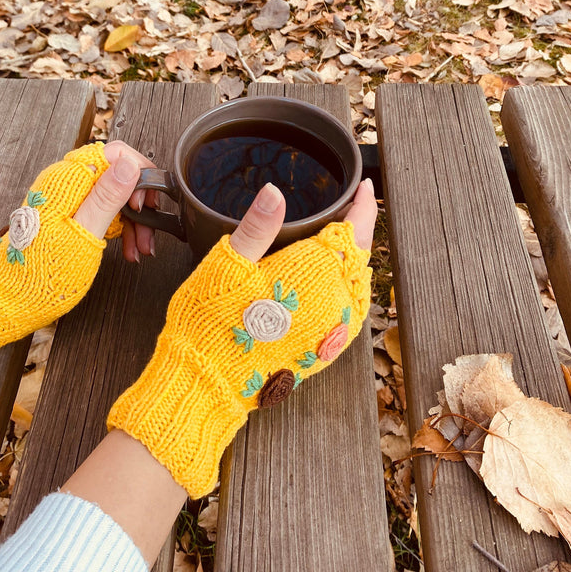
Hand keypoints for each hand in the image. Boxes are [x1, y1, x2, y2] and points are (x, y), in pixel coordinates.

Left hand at [0, 141, 153, 390]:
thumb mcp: (84, 234)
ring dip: (133, 220)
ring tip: (141, 248)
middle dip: (139, 203)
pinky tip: (128, 249)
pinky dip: (120, 228)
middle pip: (119, 175)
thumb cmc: (42, 273)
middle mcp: (68, 182)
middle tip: (149, 230)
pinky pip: (105, 211)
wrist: (12, 298)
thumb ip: (107, 197)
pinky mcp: (72, 214)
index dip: (138, 172)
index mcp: (68, 180)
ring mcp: (70, 198)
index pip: (115, 153)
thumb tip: (129, 164)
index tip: (146, 201)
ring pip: (115, 196)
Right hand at [107, 179, 377, 497]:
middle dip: (358, 230)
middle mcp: (332, 303)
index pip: (353, 231)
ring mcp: (330, 330)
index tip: (364, 187)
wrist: (206, 383)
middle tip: (353, 205)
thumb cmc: (211, 320)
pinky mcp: (320, 350)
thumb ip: (257, 225)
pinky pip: (347, 311)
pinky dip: (345, 288)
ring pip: (356, 286)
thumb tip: (274, 191)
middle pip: (359, 258)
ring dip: (353, 260)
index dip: (362, 206)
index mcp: (315, 275)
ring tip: (344, 239)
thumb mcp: (228, 263)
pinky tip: (329, 282)